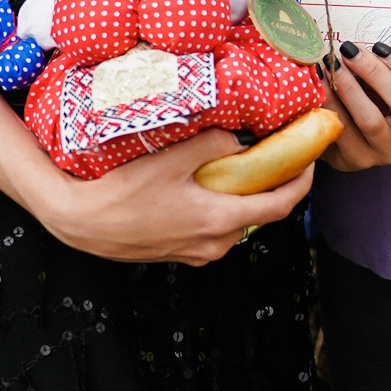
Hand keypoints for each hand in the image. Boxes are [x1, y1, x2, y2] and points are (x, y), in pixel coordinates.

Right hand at [26, 128, 312, 265]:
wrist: (80, 222)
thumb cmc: (122, 194)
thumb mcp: (170, 159)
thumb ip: (211, 145)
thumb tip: (237, 137)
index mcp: (218, 221)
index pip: (279, 206)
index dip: (301, 182)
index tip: (310, 160)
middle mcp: (214, 244)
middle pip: (259, 214)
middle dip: (273, 185)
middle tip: (276, 154)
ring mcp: (196, 253)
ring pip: (235, 221)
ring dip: (244, 195)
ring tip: (241, 164)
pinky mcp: (179, 253)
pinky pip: (214, 228)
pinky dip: (222, 206)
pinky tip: (207, 184)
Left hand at [321, 42, 390, 169]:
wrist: (350, 137)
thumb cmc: (378, 99)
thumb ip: (390, 67)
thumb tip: (364, 45)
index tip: (381, 48)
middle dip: (374, 71)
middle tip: (350, 51)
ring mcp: (390, 153)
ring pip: (372, 119)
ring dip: (349, 87)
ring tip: (333, 66)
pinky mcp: (360, 160)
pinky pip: (344, 129)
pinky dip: (331, 103)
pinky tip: (322, 85)